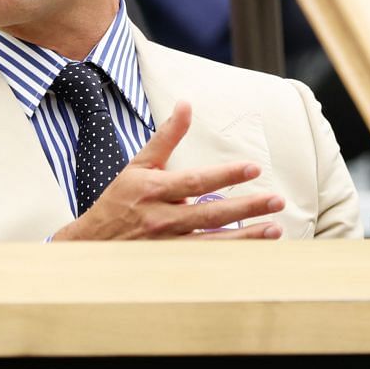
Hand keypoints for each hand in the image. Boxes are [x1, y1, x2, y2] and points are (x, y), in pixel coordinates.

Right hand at [50, 102, 286, 240]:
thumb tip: (186, 104)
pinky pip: (206, 261)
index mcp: (155, 189)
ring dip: (246, 237)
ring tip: (275, 229)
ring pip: (213, 242)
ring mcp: (167, 244)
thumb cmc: (119, 199)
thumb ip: (166, 137)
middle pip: (211, 213)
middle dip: (247, 207)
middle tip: (277, 201)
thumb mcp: (139, 164)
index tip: (254, 169)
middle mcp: (162, 217)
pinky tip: (254, 253)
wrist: (92, 243)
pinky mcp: (171, 263)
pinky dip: (231, 257)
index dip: (225, 175)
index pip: (196, 181)